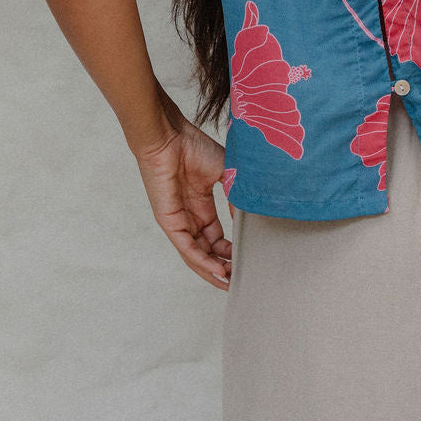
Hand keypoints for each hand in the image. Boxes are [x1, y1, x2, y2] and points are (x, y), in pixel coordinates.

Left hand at [131, 109, 232, 289]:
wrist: (170, 137)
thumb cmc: (194, 147)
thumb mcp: (225, 174)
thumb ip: (236, 195)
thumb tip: (250, 218)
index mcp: (201, 205)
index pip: (216, 238)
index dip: (230, 252)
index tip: (247, 260)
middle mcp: (189, 217)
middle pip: (207, 251)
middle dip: (223, 266)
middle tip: (241, 278)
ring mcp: (178, 221)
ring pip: (196, 255)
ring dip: (212, 270)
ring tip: (230, 283)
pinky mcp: (169, 222)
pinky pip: (187, 248)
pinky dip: (202, 261)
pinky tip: (217, 271)